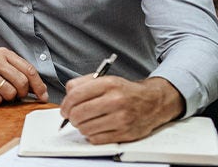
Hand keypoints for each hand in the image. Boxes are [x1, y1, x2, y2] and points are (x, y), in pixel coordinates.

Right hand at [0, 48, 48, 104]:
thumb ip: (16, 70)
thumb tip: (37, 89)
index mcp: (3, 53)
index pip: (28, 70)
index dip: (38, 85)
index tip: (42, 96)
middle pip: (21, 82)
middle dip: (22, 93)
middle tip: (16, 95)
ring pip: (9, 92)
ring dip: (8, 98)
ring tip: (0, 94)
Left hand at [59, 76, 183, 143]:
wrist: (153, 101)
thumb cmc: (125, 92)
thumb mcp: (105, 79)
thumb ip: (82, 83)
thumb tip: (66, 96)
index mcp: (109, 84)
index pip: (75, 96)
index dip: (65, 105)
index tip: (64, 109)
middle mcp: (116, 100)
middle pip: (78, 114)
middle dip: (71, 117)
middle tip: (73, 117)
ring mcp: (121, 118)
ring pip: (85, 128)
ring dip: (81, 127)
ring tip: (87, 122)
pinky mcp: (125, 133)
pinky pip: (96, 139)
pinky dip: (92, 135)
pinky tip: (97, 128)